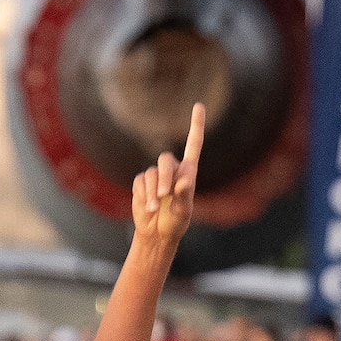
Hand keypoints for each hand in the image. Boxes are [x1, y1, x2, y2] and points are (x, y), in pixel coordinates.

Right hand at [131, 102, 205, 254]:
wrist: (157, 234)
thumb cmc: (176, 223)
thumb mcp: (184, 212)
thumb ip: (185, 195)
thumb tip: (184, 181)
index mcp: (188, 173)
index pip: (193, 145)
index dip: (196, 125)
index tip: (199, 106)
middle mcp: (172, 170)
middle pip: (165, 160)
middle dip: (164, 177)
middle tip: (166, 195)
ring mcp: (155, 176)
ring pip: (151, 174)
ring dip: (153, 192)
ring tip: (155, 208)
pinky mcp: (142, 183)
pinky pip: (141, 182)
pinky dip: (144, 195)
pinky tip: (148, 207)